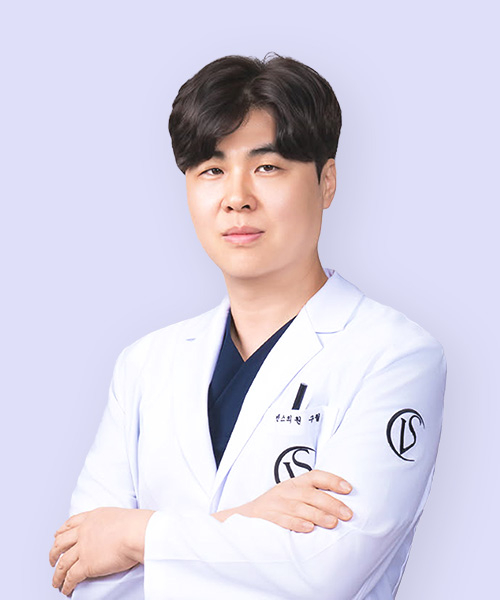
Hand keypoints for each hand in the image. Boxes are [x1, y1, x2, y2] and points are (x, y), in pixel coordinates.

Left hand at [49, 507, 154, 595]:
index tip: (57, 537)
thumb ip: (107, 522)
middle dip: (53, 554)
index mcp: (91, 518)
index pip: (70, 524)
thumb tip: (112, 531)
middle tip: (52, 560)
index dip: (60, 532)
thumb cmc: (135, 524)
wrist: (136, 532)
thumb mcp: (117, 515)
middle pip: (60, 543)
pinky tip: (66, 589)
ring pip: (62, 563)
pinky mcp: (86, 565)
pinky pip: (71, 577)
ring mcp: (83, 549)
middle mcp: (83, 532)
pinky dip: (66, 585)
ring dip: (57, 574)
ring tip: (55, 582)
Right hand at [213, 469, 352, 532]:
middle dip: (331, 503)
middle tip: (347, 514)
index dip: (333, 480)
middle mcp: (287, 490)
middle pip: (311, 493)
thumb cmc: (278, 507)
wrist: (245, 516)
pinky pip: (283, 520)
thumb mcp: (294, 496)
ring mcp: (276, 503)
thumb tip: (343, 506)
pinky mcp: (267, 517)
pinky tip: (309, 529)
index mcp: (296, 483)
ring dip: (317, 515)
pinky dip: (296, 524)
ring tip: (333, 523)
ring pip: (300, 507)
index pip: (316, 476)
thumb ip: (313, 497)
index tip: (349, 489)